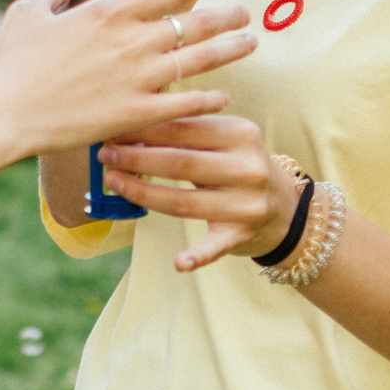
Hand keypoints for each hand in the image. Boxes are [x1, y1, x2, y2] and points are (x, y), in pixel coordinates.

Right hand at [0, 0, 255, 159]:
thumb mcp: (29, 12)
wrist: (3, 112)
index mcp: (108, 9)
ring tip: (250, 43)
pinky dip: (207, 99)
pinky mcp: (135, 113)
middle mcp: (130, 40)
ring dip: (230, 50)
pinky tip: (222, 96)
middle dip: (226, 15)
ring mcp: (136, 77)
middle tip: (246, 12)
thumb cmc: (10, 62)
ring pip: (199, 59)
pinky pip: (184, 103)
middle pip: (195, 22)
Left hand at [96, 114, 301, 272]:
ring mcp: (247, 204)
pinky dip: (196, 257)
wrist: (284, 208)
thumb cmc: (238, 166)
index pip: (184, 128)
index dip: (144, 129)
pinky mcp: (242, 235)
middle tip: (105, 154)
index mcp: (241, 134)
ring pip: (184, 202)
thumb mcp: (225, 139)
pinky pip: (215, 248)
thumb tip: (131, 126)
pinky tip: (178, 263)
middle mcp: (248, 168)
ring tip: (113, 183)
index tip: (112, 128)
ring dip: (143, 195)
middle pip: (179, 164)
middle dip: (136, 159)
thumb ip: (187, 131)